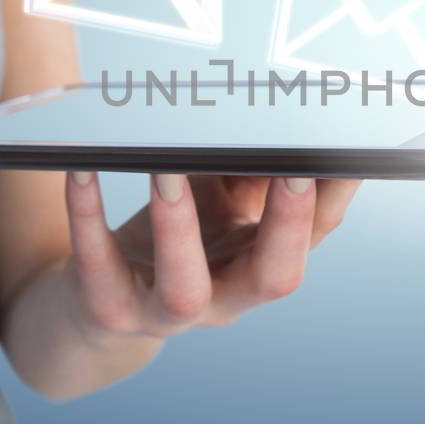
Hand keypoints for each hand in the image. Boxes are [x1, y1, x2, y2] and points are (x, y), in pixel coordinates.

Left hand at [62, 173, 358, 340]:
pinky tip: (82, 171)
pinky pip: (98, 268)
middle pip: (275, 278)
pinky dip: (89, 217)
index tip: (342, 151)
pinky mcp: (110, 309)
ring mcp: (166, 313)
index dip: (332, 196)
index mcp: (260, 263)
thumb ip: (249, 168)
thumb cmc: (172, 237)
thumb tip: (279, 111)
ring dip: (179, 227)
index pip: (313, 236)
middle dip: (288, 226)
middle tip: (294, 171)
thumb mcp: (218, 201)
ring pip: (185, 288)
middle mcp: (226, 298)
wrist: (100, 302)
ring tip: (167, 169)